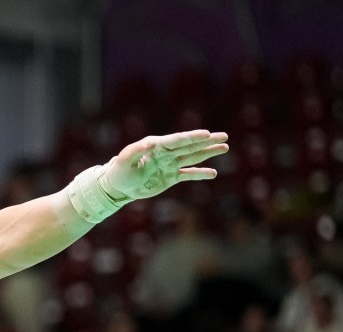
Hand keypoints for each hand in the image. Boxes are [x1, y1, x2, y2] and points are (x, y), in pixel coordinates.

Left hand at [101, 130, 228, 200]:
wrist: (118, 186)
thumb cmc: (119, 171)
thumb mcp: (124, 160)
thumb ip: (136, 150)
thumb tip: (151, 142)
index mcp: (156, 146)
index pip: (177, 140)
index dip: (192, 137)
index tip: (207, 134)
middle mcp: (166, 154)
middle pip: (190, 146)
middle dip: (207, 141)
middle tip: (224, 136)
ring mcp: (170, 165)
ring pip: (193, 158)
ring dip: (208, 153)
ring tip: (224, 147)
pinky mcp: (171, 177)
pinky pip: (188, 175)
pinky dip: (200, 174)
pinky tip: (212, 173)